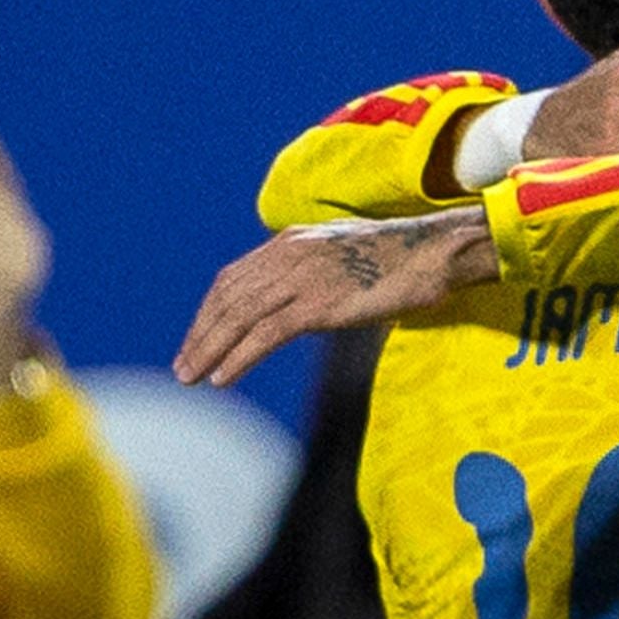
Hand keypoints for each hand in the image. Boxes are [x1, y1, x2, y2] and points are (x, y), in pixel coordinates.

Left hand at [175, 206, 497, 386]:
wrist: (435, 253)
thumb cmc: (401, 261)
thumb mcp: (345, 259)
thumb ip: (313, 277)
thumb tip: (295, 312)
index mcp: (291, 241)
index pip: (233, 278)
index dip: (209, 312)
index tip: (197, 339)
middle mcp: (289, 254)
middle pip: (228, 297)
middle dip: (201, 334)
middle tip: (183, 367)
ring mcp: (303, 278)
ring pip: (240, 317)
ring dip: (211, 350)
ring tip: (193, 378)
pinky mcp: (320, 303)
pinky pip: (266, 334)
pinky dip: (240, 357)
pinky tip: (224, 377)